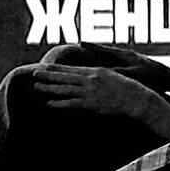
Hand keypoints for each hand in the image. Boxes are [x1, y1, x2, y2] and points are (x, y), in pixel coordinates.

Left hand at [32, 64, 156, 117]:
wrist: (136, 99)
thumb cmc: (126, 88)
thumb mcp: (111, 76)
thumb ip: (98, 75)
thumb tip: (87, 75)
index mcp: (94, 71)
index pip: (71, 69)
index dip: (56, 68)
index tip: (44, 66)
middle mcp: (90, 79)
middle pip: (64, 77)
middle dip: (48, 76)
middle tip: (33, 73)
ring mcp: (89, 92)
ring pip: (64, 89)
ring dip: (49, 88)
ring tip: (36, 88)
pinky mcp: (91, 104)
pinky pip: (70, 104)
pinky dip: (58, 104)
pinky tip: (48, 103)